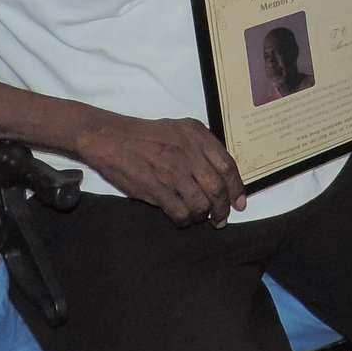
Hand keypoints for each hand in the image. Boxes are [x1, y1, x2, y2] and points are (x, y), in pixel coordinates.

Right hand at [70, 106, 247, 225]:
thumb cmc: (148, 136)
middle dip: (222, 209)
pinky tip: (182, 218)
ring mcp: (173, 172)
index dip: (237, 188)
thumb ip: (202, 148)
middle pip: (217, 189)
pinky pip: (180, 213)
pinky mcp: (157, 189)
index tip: (239, 203)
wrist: (112, 139)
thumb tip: (222, 176)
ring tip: (198, 217)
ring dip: (202, 216)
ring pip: (201, 204)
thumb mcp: (181, 130)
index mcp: (197, 136)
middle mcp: (188, 152)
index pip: (227, 166)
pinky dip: (185, 220)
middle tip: (220, 219)